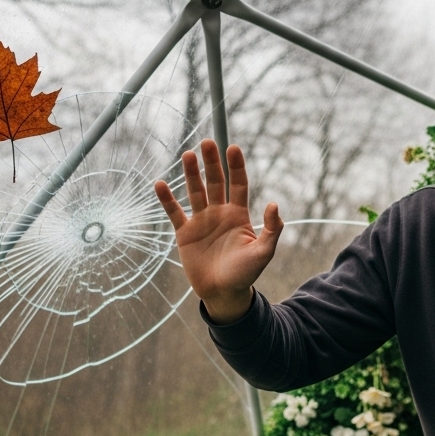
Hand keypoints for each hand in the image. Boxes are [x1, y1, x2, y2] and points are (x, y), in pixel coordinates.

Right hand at [154, 140, 282, 323]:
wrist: (223, 293)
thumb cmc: (245, 274)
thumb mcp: (263, 253)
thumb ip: (271, 229)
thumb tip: (274, 204)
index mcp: (238, 215)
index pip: (238, 184)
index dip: (236, 166)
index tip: (233, 148)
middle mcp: (219, 213)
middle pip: (215, 182)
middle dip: (211, 163)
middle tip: (207, 142)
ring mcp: (201, 221)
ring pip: (195, 192)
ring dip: (190, 174)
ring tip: (187, 155)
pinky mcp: (185, 233)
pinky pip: (174, 212)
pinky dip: (167, 199)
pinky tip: (160, 184)